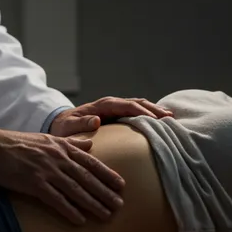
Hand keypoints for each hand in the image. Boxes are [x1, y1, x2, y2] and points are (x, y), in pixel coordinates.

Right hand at [0, 127, 124, 224]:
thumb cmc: (18, 143)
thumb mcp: (48, 138)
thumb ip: (70, 142)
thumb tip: (90, 143)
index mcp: (62, 147)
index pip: (91, 161)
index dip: (107, 174)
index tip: (121, 185)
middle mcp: (58, 158)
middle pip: (87, 177)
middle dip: (105, 192)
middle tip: (120, 205)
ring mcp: (46, 170)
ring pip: (75, 189)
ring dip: (93, 203)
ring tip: (106, 215)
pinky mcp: (33, 183)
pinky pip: (55, 199)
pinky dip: (69, 210)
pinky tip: (80, 220)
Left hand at [49, 97, 173, 136]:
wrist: (60, 125)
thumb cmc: (64, 128)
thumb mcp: (68, 128)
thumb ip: (81, 123)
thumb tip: (96, 120)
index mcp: (102, 106)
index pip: (126, 106)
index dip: (141, 112)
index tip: (155, 121)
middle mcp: (112, 104)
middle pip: (137, 103)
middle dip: (153, 109)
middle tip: (170, 118)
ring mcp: (116, 109)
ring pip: (139, 106)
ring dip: (154, 111)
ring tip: (171, 118)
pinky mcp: (118, 116)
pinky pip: (136, 113)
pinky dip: (149, 115)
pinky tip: (161, 122)